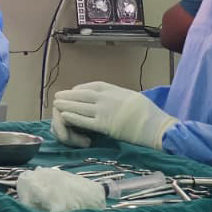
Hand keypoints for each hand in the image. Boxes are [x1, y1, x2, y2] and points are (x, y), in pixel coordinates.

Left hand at [53, 81, 176, 150]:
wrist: (155, 125)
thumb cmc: (149, 113)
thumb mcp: (133, 97)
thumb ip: (120, 96)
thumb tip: (116, 98)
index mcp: (115, 90)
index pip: (94, 86)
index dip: (81, 88)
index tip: (74, 90)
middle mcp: (107, 98)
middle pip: (82, 95)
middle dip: (69, 95)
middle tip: (57, 96)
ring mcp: (104, 111)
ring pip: (80, 106)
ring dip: (66, 105)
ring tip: (56, 104)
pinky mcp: (104, 125)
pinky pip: (84, 120)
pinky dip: (73, 117)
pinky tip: (64, 116)